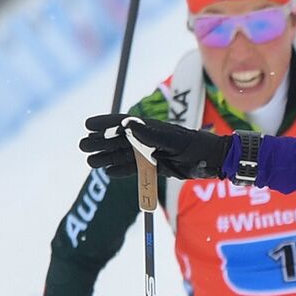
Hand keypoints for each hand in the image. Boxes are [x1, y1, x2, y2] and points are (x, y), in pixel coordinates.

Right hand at [80, 113, 231, 178]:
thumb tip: (128, 124)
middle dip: (101, 142)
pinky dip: (122, 170)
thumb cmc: (196, 146)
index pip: (124, 123)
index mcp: (152, 128)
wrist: (212, 161)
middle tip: (83, 146)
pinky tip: (109, 172)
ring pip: (124, 155)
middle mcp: (149, 139)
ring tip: (91, 162)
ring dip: (107, 157)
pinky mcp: (158, 167)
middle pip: (119, 140)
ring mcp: (153, 153)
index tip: (88, 125)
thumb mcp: (174, 140)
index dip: (105, 123)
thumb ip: (151, 134)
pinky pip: (136, 168)